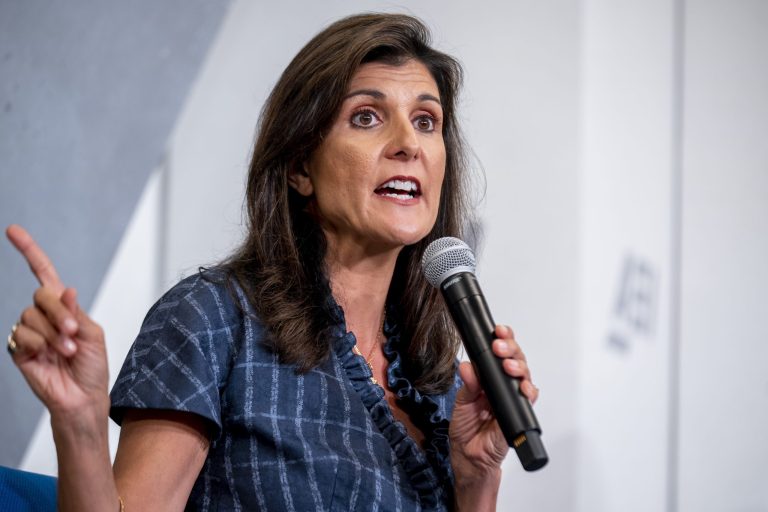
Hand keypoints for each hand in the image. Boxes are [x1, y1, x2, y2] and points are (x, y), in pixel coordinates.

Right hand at [6, 225, 108, 418]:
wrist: (84, 397)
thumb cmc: (92, 367)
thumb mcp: (93, 334)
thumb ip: (78, 311)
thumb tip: (67, 290)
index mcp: (64, 306)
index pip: (43, 273)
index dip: (29, 251)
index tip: (12, 230)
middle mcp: (44, 315)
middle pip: (41, 294)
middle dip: (60, 311)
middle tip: (74, 332)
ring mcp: (29, 331)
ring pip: (32, 315)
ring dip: (53, 333)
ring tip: (67, 351)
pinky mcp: (19, 349)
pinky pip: (21, 334)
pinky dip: (39, 343)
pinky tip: (49, 355)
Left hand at [449, 325, 537, 499]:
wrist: (470, 457)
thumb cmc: (466, 429)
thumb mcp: (461, 403)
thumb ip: (467, 385)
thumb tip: (467, 366)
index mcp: (489, 379)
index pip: (499, 354)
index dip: (502, 339)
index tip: (497, 331)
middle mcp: (503, 386)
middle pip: (515, 360)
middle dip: (510, 348)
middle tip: (501, 346)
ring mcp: (513, 398)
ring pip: (524, 376)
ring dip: (519, 367)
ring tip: (508, 365)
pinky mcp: (519, 413)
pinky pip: (529, 399)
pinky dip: (528, 391)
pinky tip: (523, 387)